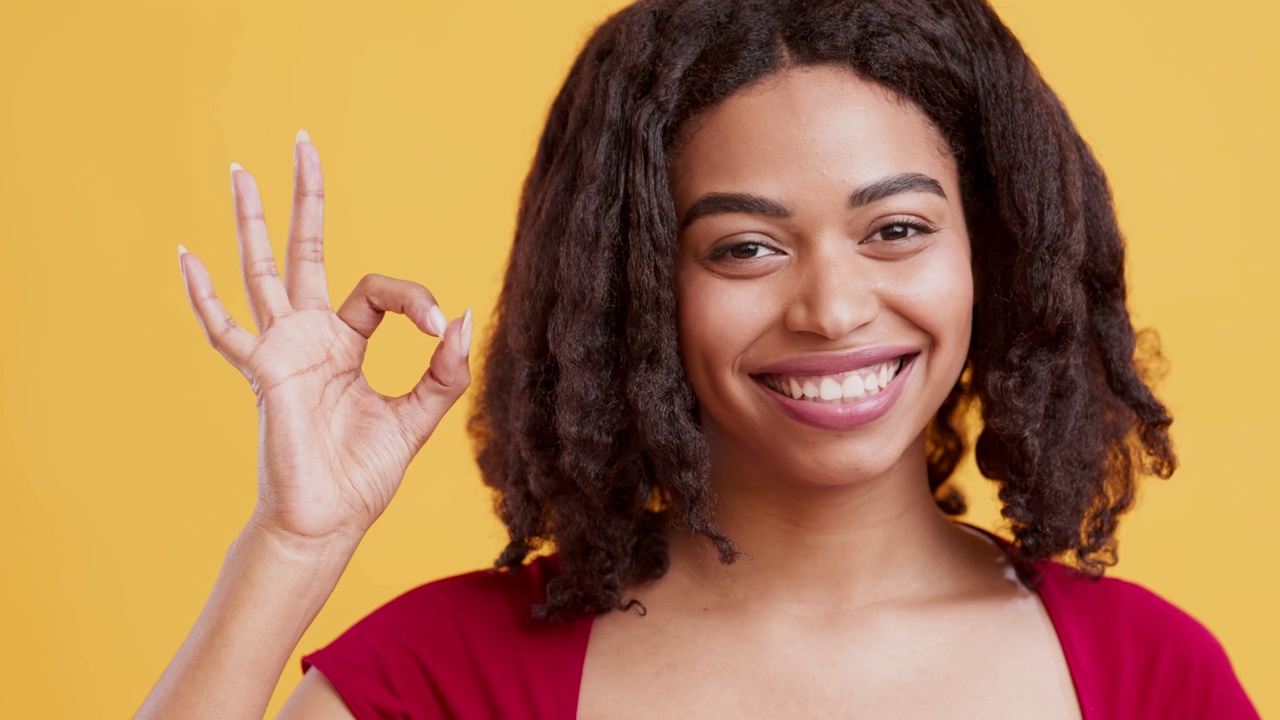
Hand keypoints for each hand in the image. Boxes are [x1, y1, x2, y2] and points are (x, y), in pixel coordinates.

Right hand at [177, 130, 471, 545]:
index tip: (437, 326)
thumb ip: (444, 371)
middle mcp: (309, 336)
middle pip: (303, 251)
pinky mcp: (263, 374)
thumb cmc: (364, 475)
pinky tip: (185, 255)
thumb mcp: (418, 417)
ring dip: (252, 221)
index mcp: (346, 342)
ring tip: (240, 170)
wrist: (328, 521)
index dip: (412, 297)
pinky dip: (204, 296)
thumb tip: (459, 316)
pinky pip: (225, 331)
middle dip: (306, 199)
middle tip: (303, 143)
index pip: (378, 290)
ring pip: (261, 271)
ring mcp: (280, 351)